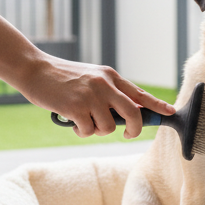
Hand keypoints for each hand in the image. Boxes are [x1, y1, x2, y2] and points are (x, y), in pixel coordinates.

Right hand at [18, 56, 175, 138]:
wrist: (34, 70)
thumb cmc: (62, 78)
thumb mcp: (91, 79)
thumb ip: (109, 93)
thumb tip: (128, 114)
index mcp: (110, 77)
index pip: (140, 94)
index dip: (156, 105)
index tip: (170, 112)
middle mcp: (104, 85)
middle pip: (133, 114)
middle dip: (133, 129)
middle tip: (127, 134)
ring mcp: (91, 96)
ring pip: (109, 127)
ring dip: (98, 130)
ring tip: (84, 121)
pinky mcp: (76, 107)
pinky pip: (89, 131)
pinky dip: (81, 131)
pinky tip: (72, 121)